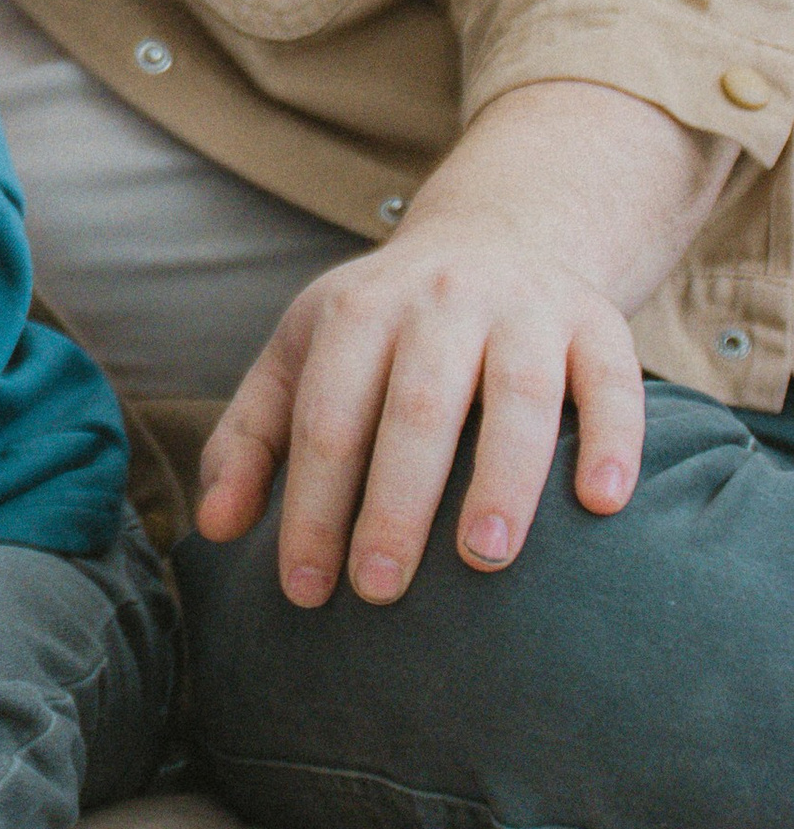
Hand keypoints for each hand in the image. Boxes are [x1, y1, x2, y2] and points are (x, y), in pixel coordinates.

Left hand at [195, 80, 726, 605]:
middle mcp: (441, 301)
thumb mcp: (301, 360)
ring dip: (502, 475)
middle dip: (395, 502)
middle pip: (417, 407)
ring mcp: (525, 309)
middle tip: (380, 588)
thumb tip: (215, 529)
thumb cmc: (381, 331)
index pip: (328, 418)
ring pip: (517, 390)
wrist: (492, 236)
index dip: (313, 506)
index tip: (306, 592)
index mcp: (359, 312)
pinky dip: (612, 438)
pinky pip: (613, 379)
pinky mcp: (598, 324)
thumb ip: (250, 441)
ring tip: (485, 556)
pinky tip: (601, 502)